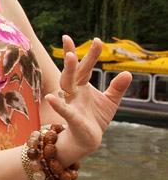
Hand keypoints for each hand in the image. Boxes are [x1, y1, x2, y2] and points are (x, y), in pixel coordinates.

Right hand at [46, 36, 131, 164]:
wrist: (88, 140)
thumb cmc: (95, 118)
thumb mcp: (110, 101)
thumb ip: (117, 87)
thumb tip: (128, 73)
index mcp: (82, 86)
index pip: (85, 67)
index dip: (91, 54)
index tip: (97, 39)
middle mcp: (74, 92)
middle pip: (73, 71)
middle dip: (73, 56)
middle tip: (69, 40)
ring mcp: (71, 103)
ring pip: (67, 84)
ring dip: (69, 71)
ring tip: (71, 57)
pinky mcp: (72, 117)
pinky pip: (64, 109)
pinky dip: (58, 103)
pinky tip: (52, 97)